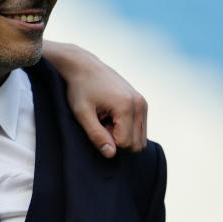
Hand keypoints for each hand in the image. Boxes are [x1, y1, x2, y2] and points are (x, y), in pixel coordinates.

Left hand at [45, 42, 147, 157]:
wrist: (84, 66)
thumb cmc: (79, 88)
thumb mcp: (82, 113)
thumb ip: (96, 135)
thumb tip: (111, 154)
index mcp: (127, 106)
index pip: (124, 143)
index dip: (107, 140)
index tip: (96, 124)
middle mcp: (140, 104)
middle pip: (136, 144)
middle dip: (116, 140)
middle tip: (100, 122)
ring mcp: (143, 103)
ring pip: (139, 139)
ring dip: (121, 134)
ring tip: (105, 118)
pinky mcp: (142, 103)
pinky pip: (139, 129)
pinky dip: (125, 128)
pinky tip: (110, 115)